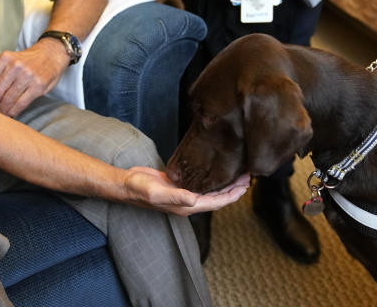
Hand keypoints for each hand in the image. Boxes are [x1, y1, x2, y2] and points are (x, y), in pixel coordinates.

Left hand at [0, 42, 68, 116]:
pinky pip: (21, 103)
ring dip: (0, 111)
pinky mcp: (38, 86)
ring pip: (7, 99)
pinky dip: (13, 112)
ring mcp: (28, 76)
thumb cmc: (27, 60)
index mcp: (5, 58)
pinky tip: (9, 116)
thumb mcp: (11, 58)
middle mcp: (15, 66)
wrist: (52, 53)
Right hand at [123, 167, 249, 215]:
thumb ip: (176, 197)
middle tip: (249, 176)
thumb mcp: (157, 192)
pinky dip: (212, 178)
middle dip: (234, 189)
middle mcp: (188, 202)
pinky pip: (201, 183)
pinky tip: (217, 170)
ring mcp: (184, 193)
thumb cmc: (140, 189)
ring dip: (225, 183)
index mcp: (187, 206)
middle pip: (217, 197)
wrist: (127, 184)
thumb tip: (195, 200)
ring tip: (238, 173)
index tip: (246, 186)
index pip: (216, 202)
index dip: (233, 196)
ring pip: (211, 190)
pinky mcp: (179, 184)